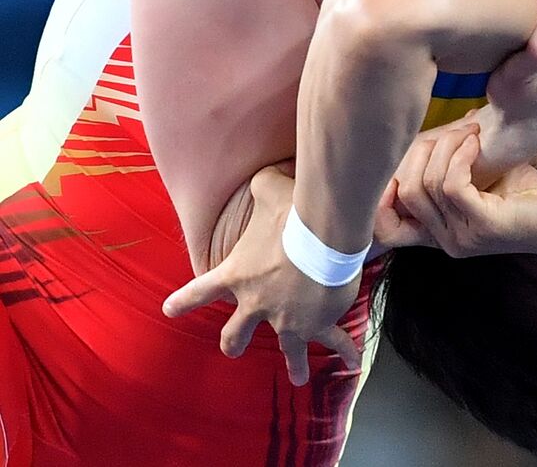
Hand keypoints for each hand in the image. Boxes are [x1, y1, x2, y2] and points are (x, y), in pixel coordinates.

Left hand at [163, 164, 362, 385]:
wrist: (324, 234)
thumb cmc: (292, 211)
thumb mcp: (269, 189)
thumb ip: (261, 185)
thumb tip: (264, 172)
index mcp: (237, 276)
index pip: (200, 291)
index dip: (184, 301)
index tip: (170, 310)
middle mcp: (257, 304)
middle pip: (235, 334)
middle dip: (234, 342)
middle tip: (233, 348)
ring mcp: (288, 319)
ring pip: (285, 349)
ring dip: (292, 364)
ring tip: (296, 377)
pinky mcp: (318, 322)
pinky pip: (333, 341)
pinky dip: (344, 351)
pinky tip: (353, 362)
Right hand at [376, 120, 536, 256]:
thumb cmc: (522, 196)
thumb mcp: (479, 180)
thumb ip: (449, 168)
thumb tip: (428, 132)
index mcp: (436, 233)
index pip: (384, 226)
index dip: (379, 192)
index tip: (402, 155)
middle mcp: (443, 240)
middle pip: (404, 190)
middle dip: (423, 151)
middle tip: (456, 130)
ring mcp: (461, 237)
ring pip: (426, 185)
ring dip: (446, 147)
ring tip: (472, 131)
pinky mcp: (483, 226)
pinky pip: (452, 185)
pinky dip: (460, 157)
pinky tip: (477, 143)